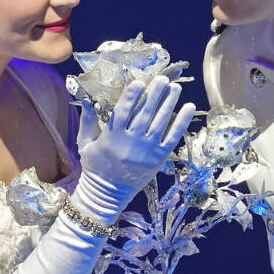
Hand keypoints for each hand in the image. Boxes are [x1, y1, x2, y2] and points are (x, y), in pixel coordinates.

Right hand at [72, 76, 194, 218]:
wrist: (108, 193)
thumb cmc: (96, 166)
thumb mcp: (86, 143)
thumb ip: (87, 121)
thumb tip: (86, 100)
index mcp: (112, 137)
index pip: (123, 111)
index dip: (133, 95)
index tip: (140, 82)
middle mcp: (130, 142)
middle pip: (145, 113)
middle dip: (155, 94)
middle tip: (163, 79)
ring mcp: (147, 150)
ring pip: (160, 122)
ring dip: (169, 103)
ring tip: (176, 88)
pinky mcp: (159, 158)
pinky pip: (173, 137)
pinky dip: (182, 122)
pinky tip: (188, 108)